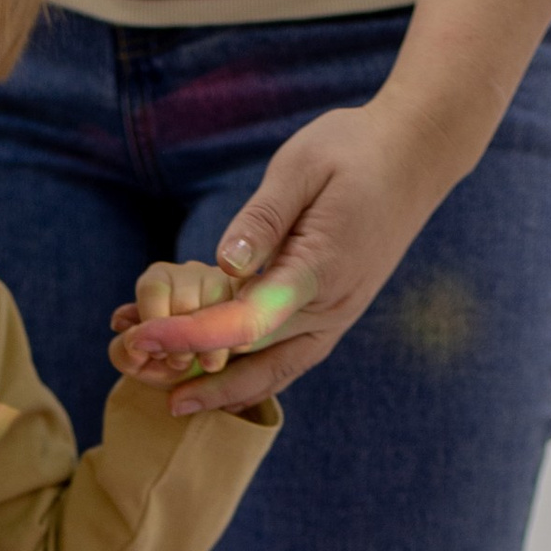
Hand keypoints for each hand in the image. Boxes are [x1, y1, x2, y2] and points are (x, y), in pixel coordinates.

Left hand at [110, 96, 458, 415]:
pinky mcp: (338, 312)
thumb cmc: (355, 148)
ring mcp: (339, 314)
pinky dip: (256, 376)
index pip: (244, 319)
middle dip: (190, 367)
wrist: (418, 153)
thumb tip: (223, 264)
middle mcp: (332, 305)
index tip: (141, 336)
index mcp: (319, 268)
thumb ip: (262, 218)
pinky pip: (293, 357)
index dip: (189, 335)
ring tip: (174, 402)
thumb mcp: (302, 165)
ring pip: (277, 369)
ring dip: (224, 389)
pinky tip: (223, 385)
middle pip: (253, 355)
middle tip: (131, 369)